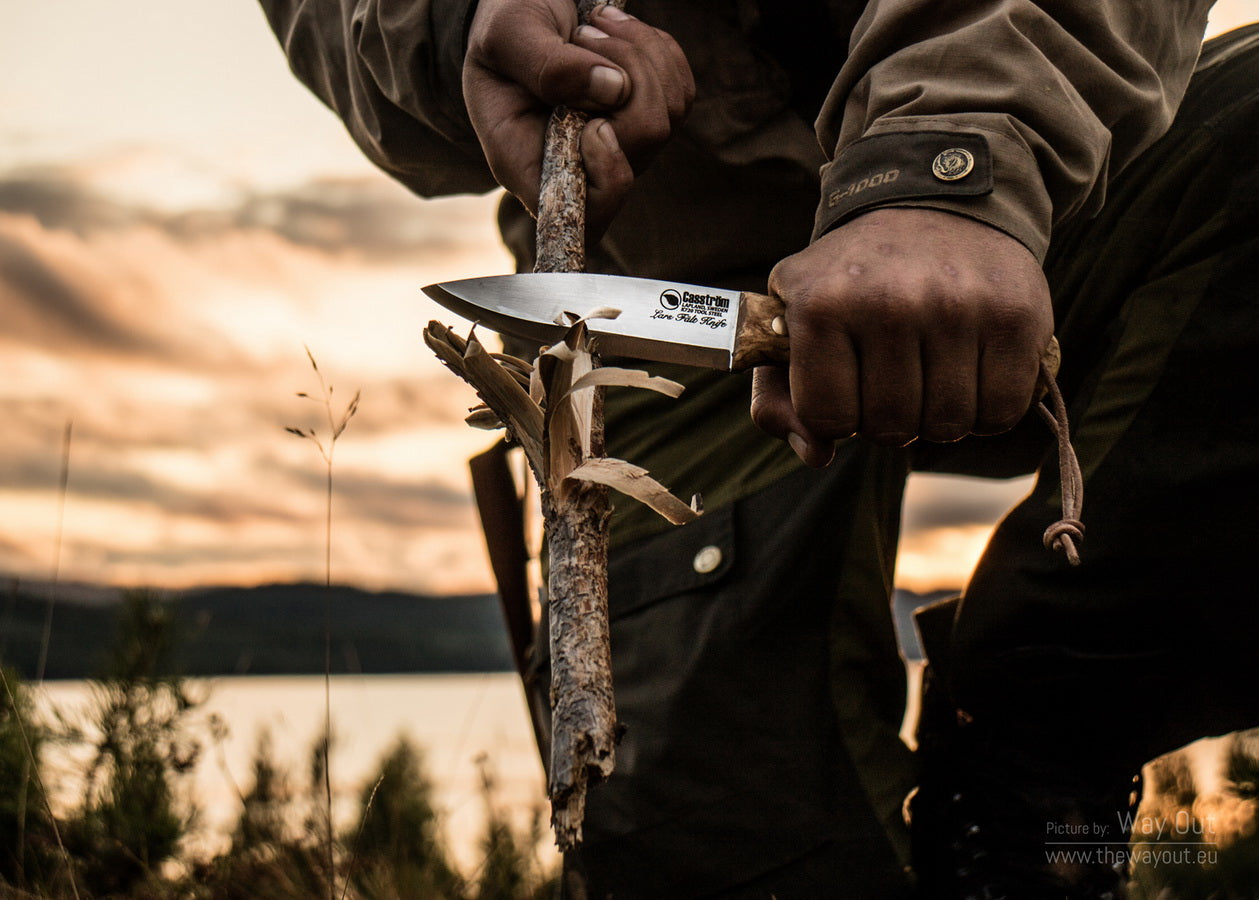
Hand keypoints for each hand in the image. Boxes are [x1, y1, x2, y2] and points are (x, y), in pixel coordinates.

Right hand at [463, 0, 693, 236]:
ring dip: (640, 53)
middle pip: (644, 140)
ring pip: (668, 112)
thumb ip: (548, 66)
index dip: (609, 174)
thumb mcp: (505, 36)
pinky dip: (657, 51)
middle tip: (584, 34)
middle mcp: (578, 165)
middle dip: (628, 71)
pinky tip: (617, 32)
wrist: (520, 10)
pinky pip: (680, 92)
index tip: (597, 124)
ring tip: (594, 26)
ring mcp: (619, 146)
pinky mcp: (646, 118)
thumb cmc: (502, 28)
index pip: (587, 212)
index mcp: (528, 164)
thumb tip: (614, 88)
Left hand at [750, 208, 1053, 462]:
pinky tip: (970, 375)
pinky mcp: (1016, 315)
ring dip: (938, 418)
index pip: (827, 419)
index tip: (846, 386)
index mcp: (821, 304)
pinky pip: (1002, 412)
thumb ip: (779, 397)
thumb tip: (817, 455)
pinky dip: (987, 412)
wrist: (933, 202)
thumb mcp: (793, 318)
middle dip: (888, 420)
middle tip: (893, 381)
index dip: (837, 417)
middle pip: (889, 427)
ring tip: (930, 376)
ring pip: (948, 426)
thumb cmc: (854, 277)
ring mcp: (958, 308)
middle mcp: (889, 303)